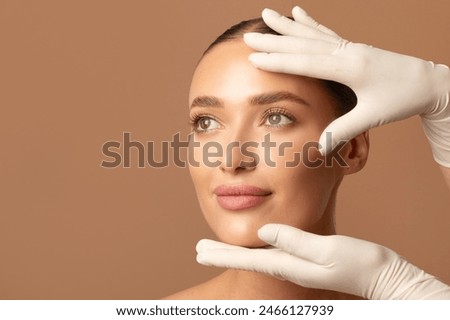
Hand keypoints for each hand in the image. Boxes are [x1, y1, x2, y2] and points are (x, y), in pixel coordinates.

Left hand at [196, 224, 449, 299]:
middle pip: (247, 259)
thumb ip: (294, 241)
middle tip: (199, 250)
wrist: (382, 276)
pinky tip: (256, 242)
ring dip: (235, 252)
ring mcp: (298, 264)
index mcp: (290, 264)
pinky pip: (274, 251)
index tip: (200, 251)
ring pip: (257, 255)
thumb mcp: (327, 250)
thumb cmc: (359, 263)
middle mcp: (289, 266)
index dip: (222, 254)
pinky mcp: (307, 259)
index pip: (248, 259)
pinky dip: (257, 246)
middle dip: (222, 255)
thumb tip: (263, 231)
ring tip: (218, 248)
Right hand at [243, 7, 449, 166]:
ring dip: (286, 26)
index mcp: (349, 68)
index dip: (278, 61)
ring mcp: (349, 46)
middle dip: (274, 41)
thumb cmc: (401, 99)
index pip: (305, 63)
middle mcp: (346, 52)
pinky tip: (298, 13)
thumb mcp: (372, 117)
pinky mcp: (352, 46)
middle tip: (248, 37)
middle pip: (303, 44)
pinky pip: (325, 32)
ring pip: (311, 33)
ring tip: (266, 14)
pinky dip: (309, 23)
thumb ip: (343, 129)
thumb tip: (318, 147)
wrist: (427, 82)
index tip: (254, 58)